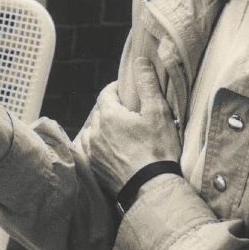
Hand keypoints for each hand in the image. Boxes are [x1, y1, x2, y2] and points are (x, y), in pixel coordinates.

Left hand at [86, 57, 181, 188]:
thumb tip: (140, 62)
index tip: (127, 91)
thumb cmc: (157, 150)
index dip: (116, 89)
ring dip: (103, 128)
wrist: (150, 187)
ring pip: (93, 131)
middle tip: (128, 113)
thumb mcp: (157, 112)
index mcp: (108, 115)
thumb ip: (147, 84)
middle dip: (112, 109)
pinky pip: (91, 150)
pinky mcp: (94, 168)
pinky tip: (111, 149)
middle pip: (99, 112)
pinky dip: (98, 146)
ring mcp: (92, 151)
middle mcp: (95, 131)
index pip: (106, 93)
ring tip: (119, 132)